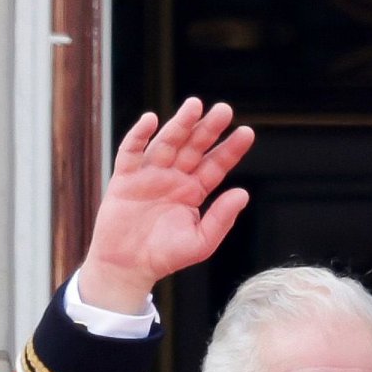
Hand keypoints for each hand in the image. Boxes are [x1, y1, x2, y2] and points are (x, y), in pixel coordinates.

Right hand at [78, 98, 254, 313]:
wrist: (128, 266)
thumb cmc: (165, 256)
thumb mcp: (200, 242)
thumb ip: (221, 219)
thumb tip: (243, 193)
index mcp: (193, 191)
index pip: (215, 165)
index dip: (230, 149)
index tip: (247, 132)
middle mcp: (173, 177)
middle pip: (194, 147)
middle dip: (208, 129)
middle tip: (225, 109)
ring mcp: (149, 174)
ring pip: (167, 143)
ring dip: (180, 124)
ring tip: (195, 105)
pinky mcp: (125, 177)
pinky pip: (131, 151)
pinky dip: (139, 135)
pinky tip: (151, 120)